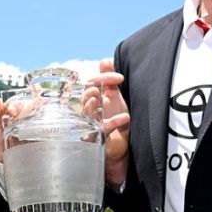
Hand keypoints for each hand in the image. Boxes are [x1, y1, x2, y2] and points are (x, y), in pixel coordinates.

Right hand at [85, 59, 128, 187]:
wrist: (121, 150)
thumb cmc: (116, 124)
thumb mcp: (115, 99)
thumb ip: (109, 81)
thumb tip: (104, 60)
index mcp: (93, 100)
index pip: (91, 83)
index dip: (104, 77)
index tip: (120, 77)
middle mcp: (90, 111)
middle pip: (86, 94)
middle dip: (97, 87)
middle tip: (113, 85)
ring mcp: (91, 125)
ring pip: (88, 110)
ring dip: (99, 102)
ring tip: (109, 99)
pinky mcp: (98, 139)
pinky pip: (102, 128)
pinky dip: (113, 122)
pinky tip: (124, 118)